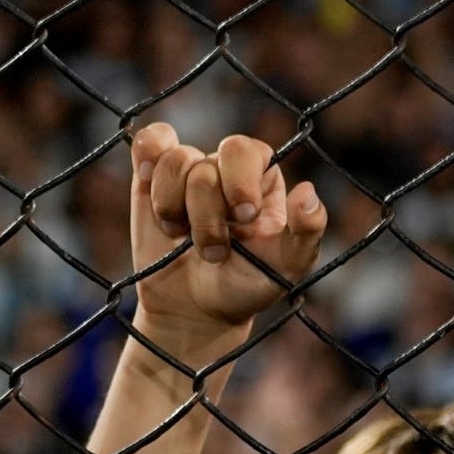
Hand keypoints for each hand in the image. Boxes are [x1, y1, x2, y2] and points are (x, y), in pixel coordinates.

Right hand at [128, 124, 327, 363]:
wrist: (199, 309)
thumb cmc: (249, 283)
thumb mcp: (289, 265)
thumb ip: (307, 230)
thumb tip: (307, 191)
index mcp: (262, 178)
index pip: (246, 152)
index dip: (239, 182)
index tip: (243, 218)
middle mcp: (225, 169)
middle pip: (206, 164)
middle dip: (206, 212)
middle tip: (214, 250)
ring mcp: (187, 172)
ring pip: (174, 162)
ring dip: (174, 209)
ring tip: (183, 238)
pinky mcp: (151, 181)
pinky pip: (148, 144)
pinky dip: (146, 155)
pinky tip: (146, 179)